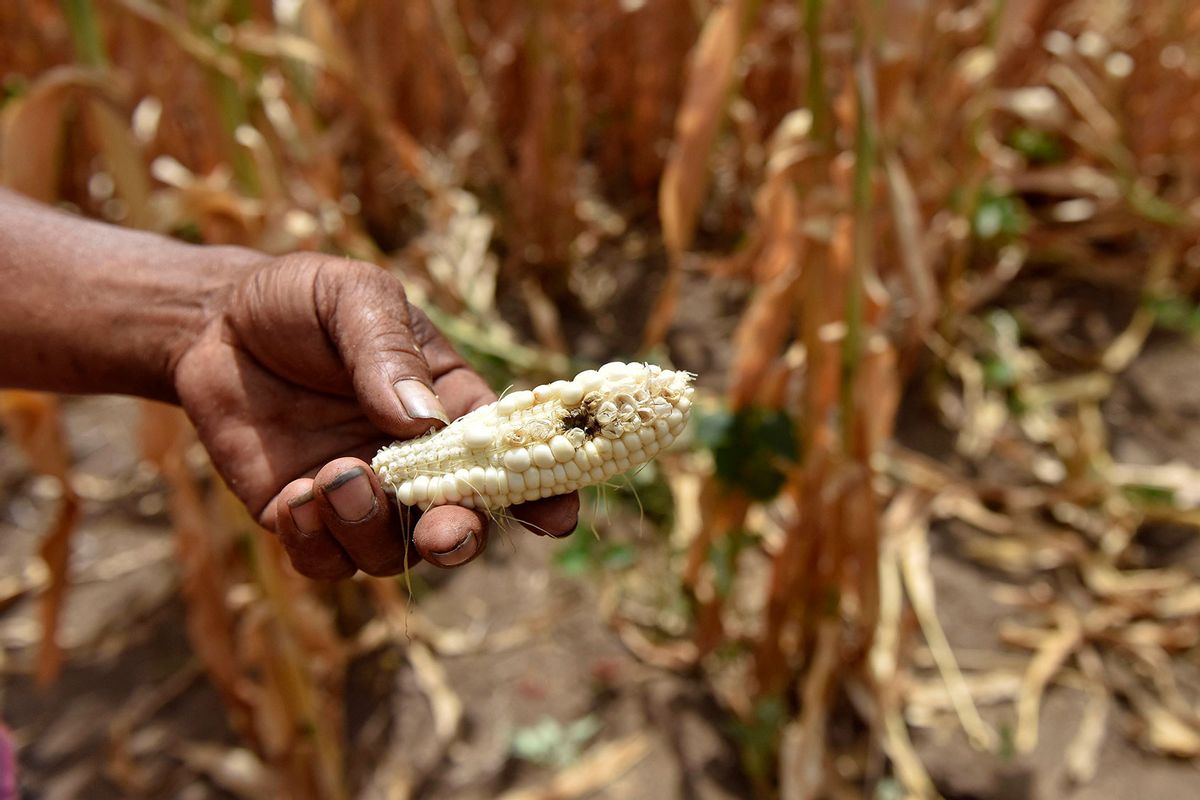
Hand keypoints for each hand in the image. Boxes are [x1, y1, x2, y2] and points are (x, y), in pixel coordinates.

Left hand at [173, 253, 577, 578]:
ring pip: (390, 554)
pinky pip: (323, 560)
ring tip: (334, 475)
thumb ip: (387, 352)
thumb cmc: (303, 300)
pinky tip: (293, 496)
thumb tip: (420, 420)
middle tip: (440, 534)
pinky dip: (315, 542)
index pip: (511, 457)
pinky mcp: (301, 517)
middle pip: (459, 524)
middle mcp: (415, 465)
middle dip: (459, 538)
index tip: (554, 518)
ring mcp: (360, 496)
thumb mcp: (354, 297)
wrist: (213, 322)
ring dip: (371, 529)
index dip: (542, 493)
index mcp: (452, 408)